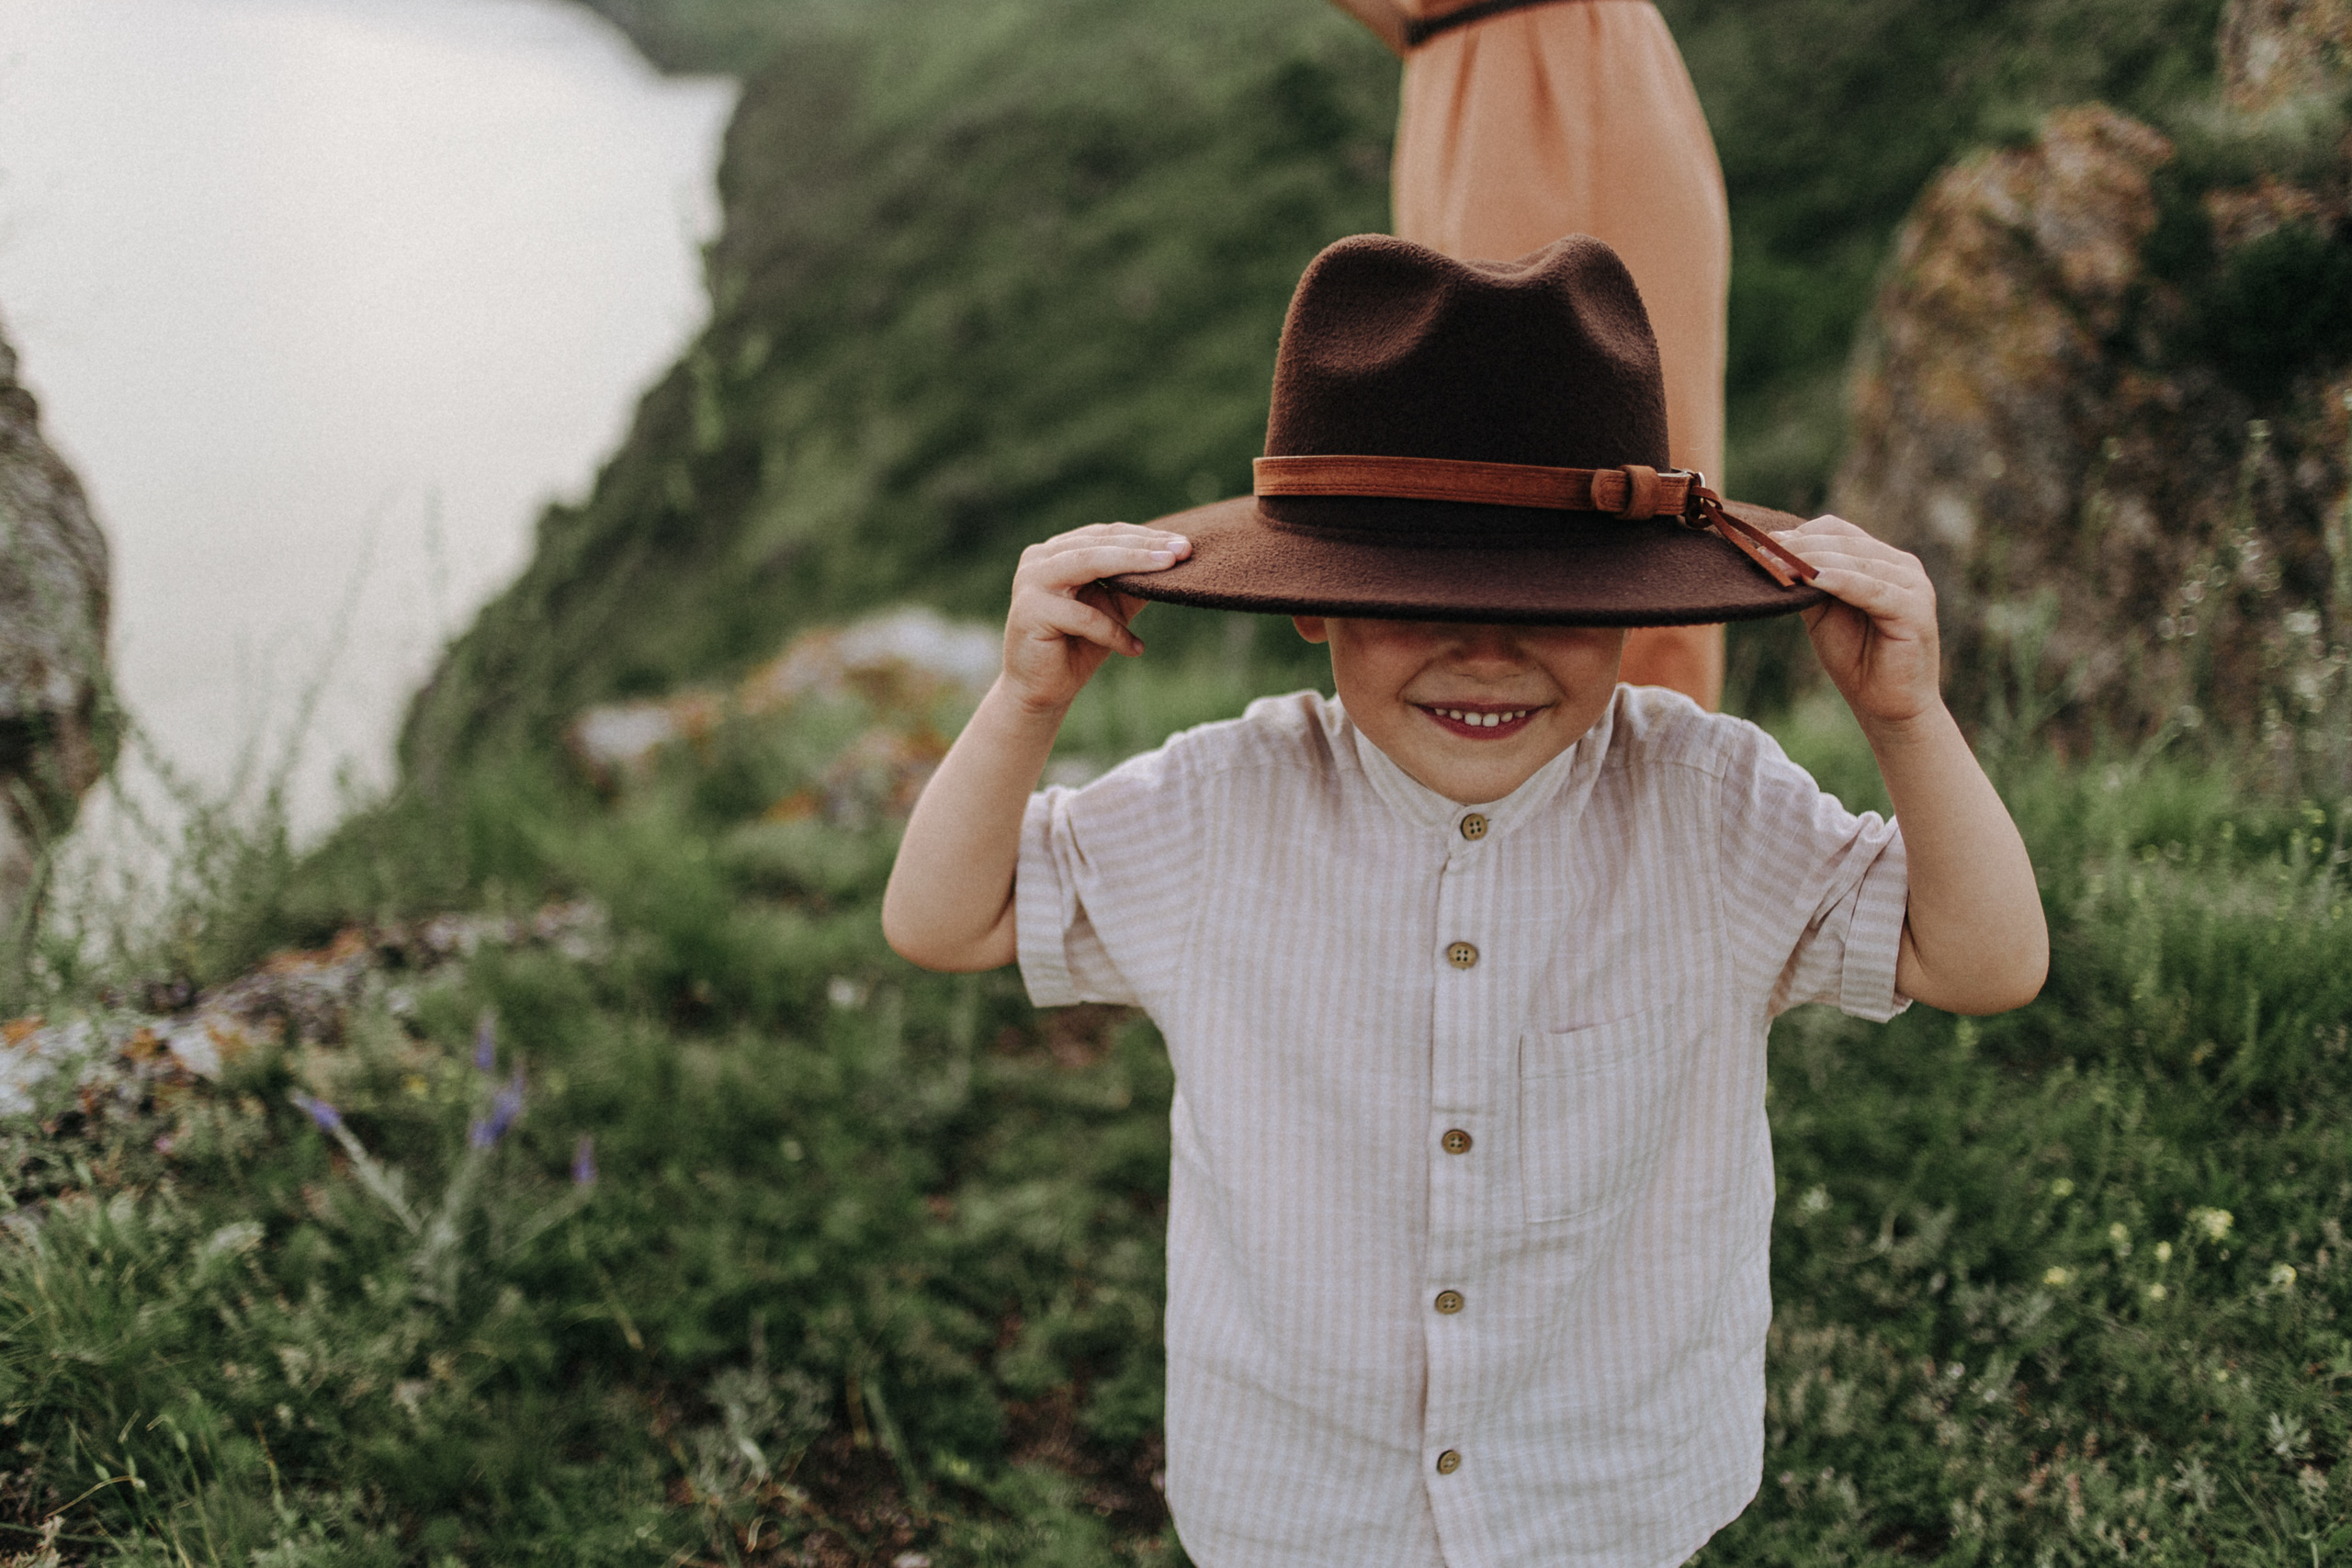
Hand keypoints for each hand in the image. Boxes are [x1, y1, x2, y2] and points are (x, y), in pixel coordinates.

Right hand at [1001, 523, 1191, 713]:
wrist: (1042, 690)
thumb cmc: (1078, 646)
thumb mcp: (1113, 610)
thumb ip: (1133, 585)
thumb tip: (1175, 560)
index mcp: (1057, 551)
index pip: (1106, 534)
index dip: (1146, 536)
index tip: (1185, 544)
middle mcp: (1039, 558)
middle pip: (1101, 543)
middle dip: (1146, 546)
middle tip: (1184, 550)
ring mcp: (1031, 581)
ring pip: (1090, 562)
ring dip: (1134, 564)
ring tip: (1169, 570)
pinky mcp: (1031, 611)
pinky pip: (1084, 616)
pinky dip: (1114, 632)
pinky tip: (1135, 648)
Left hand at [1774, 515, 1941, 731]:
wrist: (1888, 707)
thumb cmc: (1857, 660)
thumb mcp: (1824, 613)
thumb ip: (1809, 583)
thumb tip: (1775, 552)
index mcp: (1884, 562)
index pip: (1840, 532)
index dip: (1801, 534)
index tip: (1764, 541)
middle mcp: (1903, 567)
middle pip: (1845, 543)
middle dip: (1800, 547)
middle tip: (1762, 552)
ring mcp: (1913, 586)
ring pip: (1855, 562)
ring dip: (1811, 561)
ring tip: (1776, 565)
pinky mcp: (1915, 610)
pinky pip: (1870, 588)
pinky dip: (1840, 581)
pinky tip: (1812, 580)